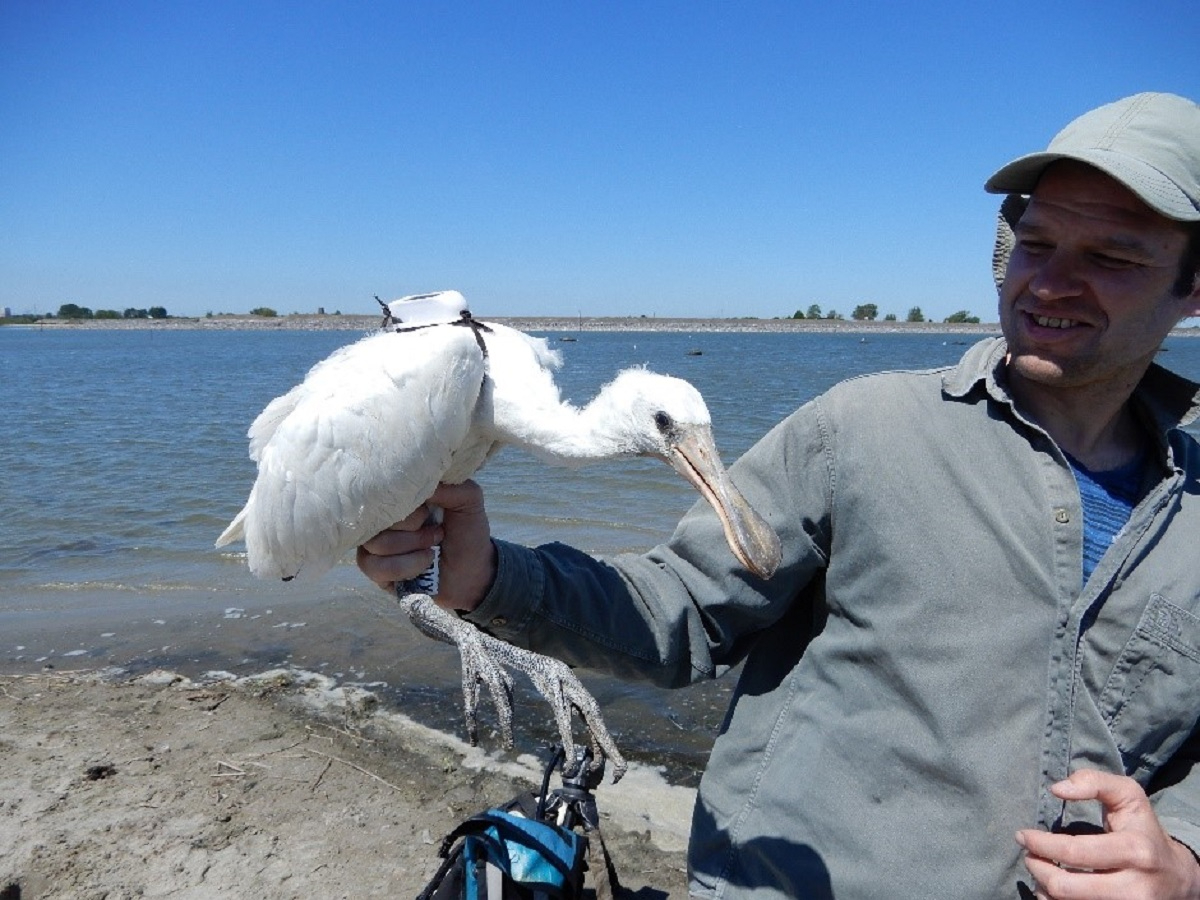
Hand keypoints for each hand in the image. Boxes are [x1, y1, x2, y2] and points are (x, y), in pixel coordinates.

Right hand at [356, 480, 495, 611]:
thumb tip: (418, 478)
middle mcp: (383, 518)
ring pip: (375, 544)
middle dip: (412, 530)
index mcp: (401, 497)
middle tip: (437, 533)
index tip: (428, 511)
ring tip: (432, 550)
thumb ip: (448, 485)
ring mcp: (375, 545)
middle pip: (375, 518)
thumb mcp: (468, 499)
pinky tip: (424, 565)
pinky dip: (404, 567)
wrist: (474, 571)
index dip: (405, 503)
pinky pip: (375, 567)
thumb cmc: (467, 532)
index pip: (381, 491)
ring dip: (411, 549)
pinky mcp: (375, 571)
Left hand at [1017, 768, 1199, 898]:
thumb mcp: (1128, 796)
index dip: (1041, 845)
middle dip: (1037, 869)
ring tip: (1040, 871)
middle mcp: (1134, 888)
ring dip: (1044, 887)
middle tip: (1029, 856)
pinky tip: (1054, 889)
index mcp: (1135, 851)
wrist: (1178, 877)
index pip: (1074, 853)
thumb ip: (1094, 782)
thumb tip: (1057, 789)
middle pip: (1065, 887)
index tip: (1024, 836)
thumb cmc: (1143, 830)